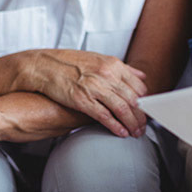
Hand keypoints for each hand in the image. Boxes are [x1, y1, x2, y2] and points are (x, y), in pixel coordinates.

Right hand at [17, 49, 147, 137]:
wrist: (44, 65)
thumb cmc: (70, 63)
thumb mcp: (100, 59)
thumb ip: (122, 69)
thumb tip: (141, 75)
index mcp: (113, 64)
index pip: (139, 86)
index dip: (145, 102)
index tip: (147, 111)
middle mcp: (107, 75)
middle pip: (133, 99)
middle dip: (141, 116)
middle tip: (144, 126)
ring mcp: (95, 87)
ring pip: (122, 108)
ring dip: (132, 123)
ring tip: (135, 132)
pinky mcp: (82, 100)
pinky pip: (104, 115)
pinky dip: (115, 126)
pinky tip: (121, 132)